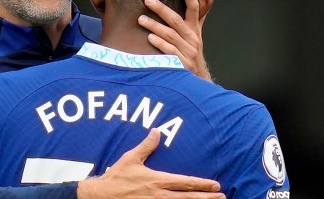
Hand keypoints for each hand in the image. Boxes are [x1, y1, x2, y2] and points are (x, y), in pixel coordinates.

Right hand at [76, 128, 224, 198]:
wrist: (102, 196)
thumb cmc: (117, 177)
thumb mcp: (131, 158)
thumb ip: (146, 146)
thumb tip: (157, 131)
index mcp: (158, 180)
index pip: (185, 183)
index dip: (202, 184)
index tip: (216, 185)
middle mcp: (160, 195)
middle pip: (189, 198)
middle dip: (207, 198)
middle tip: (222, 198)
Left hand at [139, 0, 214, 80]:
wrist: (198, 81)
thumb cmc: (191, 54)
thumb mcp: (195, 34)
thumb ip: (199, 15)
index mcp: (194, 29)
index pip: (194, 8)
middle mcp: (192, 38)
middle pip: (176, 20)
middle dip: (162, 9)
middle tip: (148, 0)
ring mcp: (188, 51)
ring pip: (171, 35)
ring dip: (155, 26)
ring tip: (141, 19)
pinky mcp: (182, 63)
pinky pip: (170, 51)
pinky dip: (160, 44)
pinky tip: (151, 38)